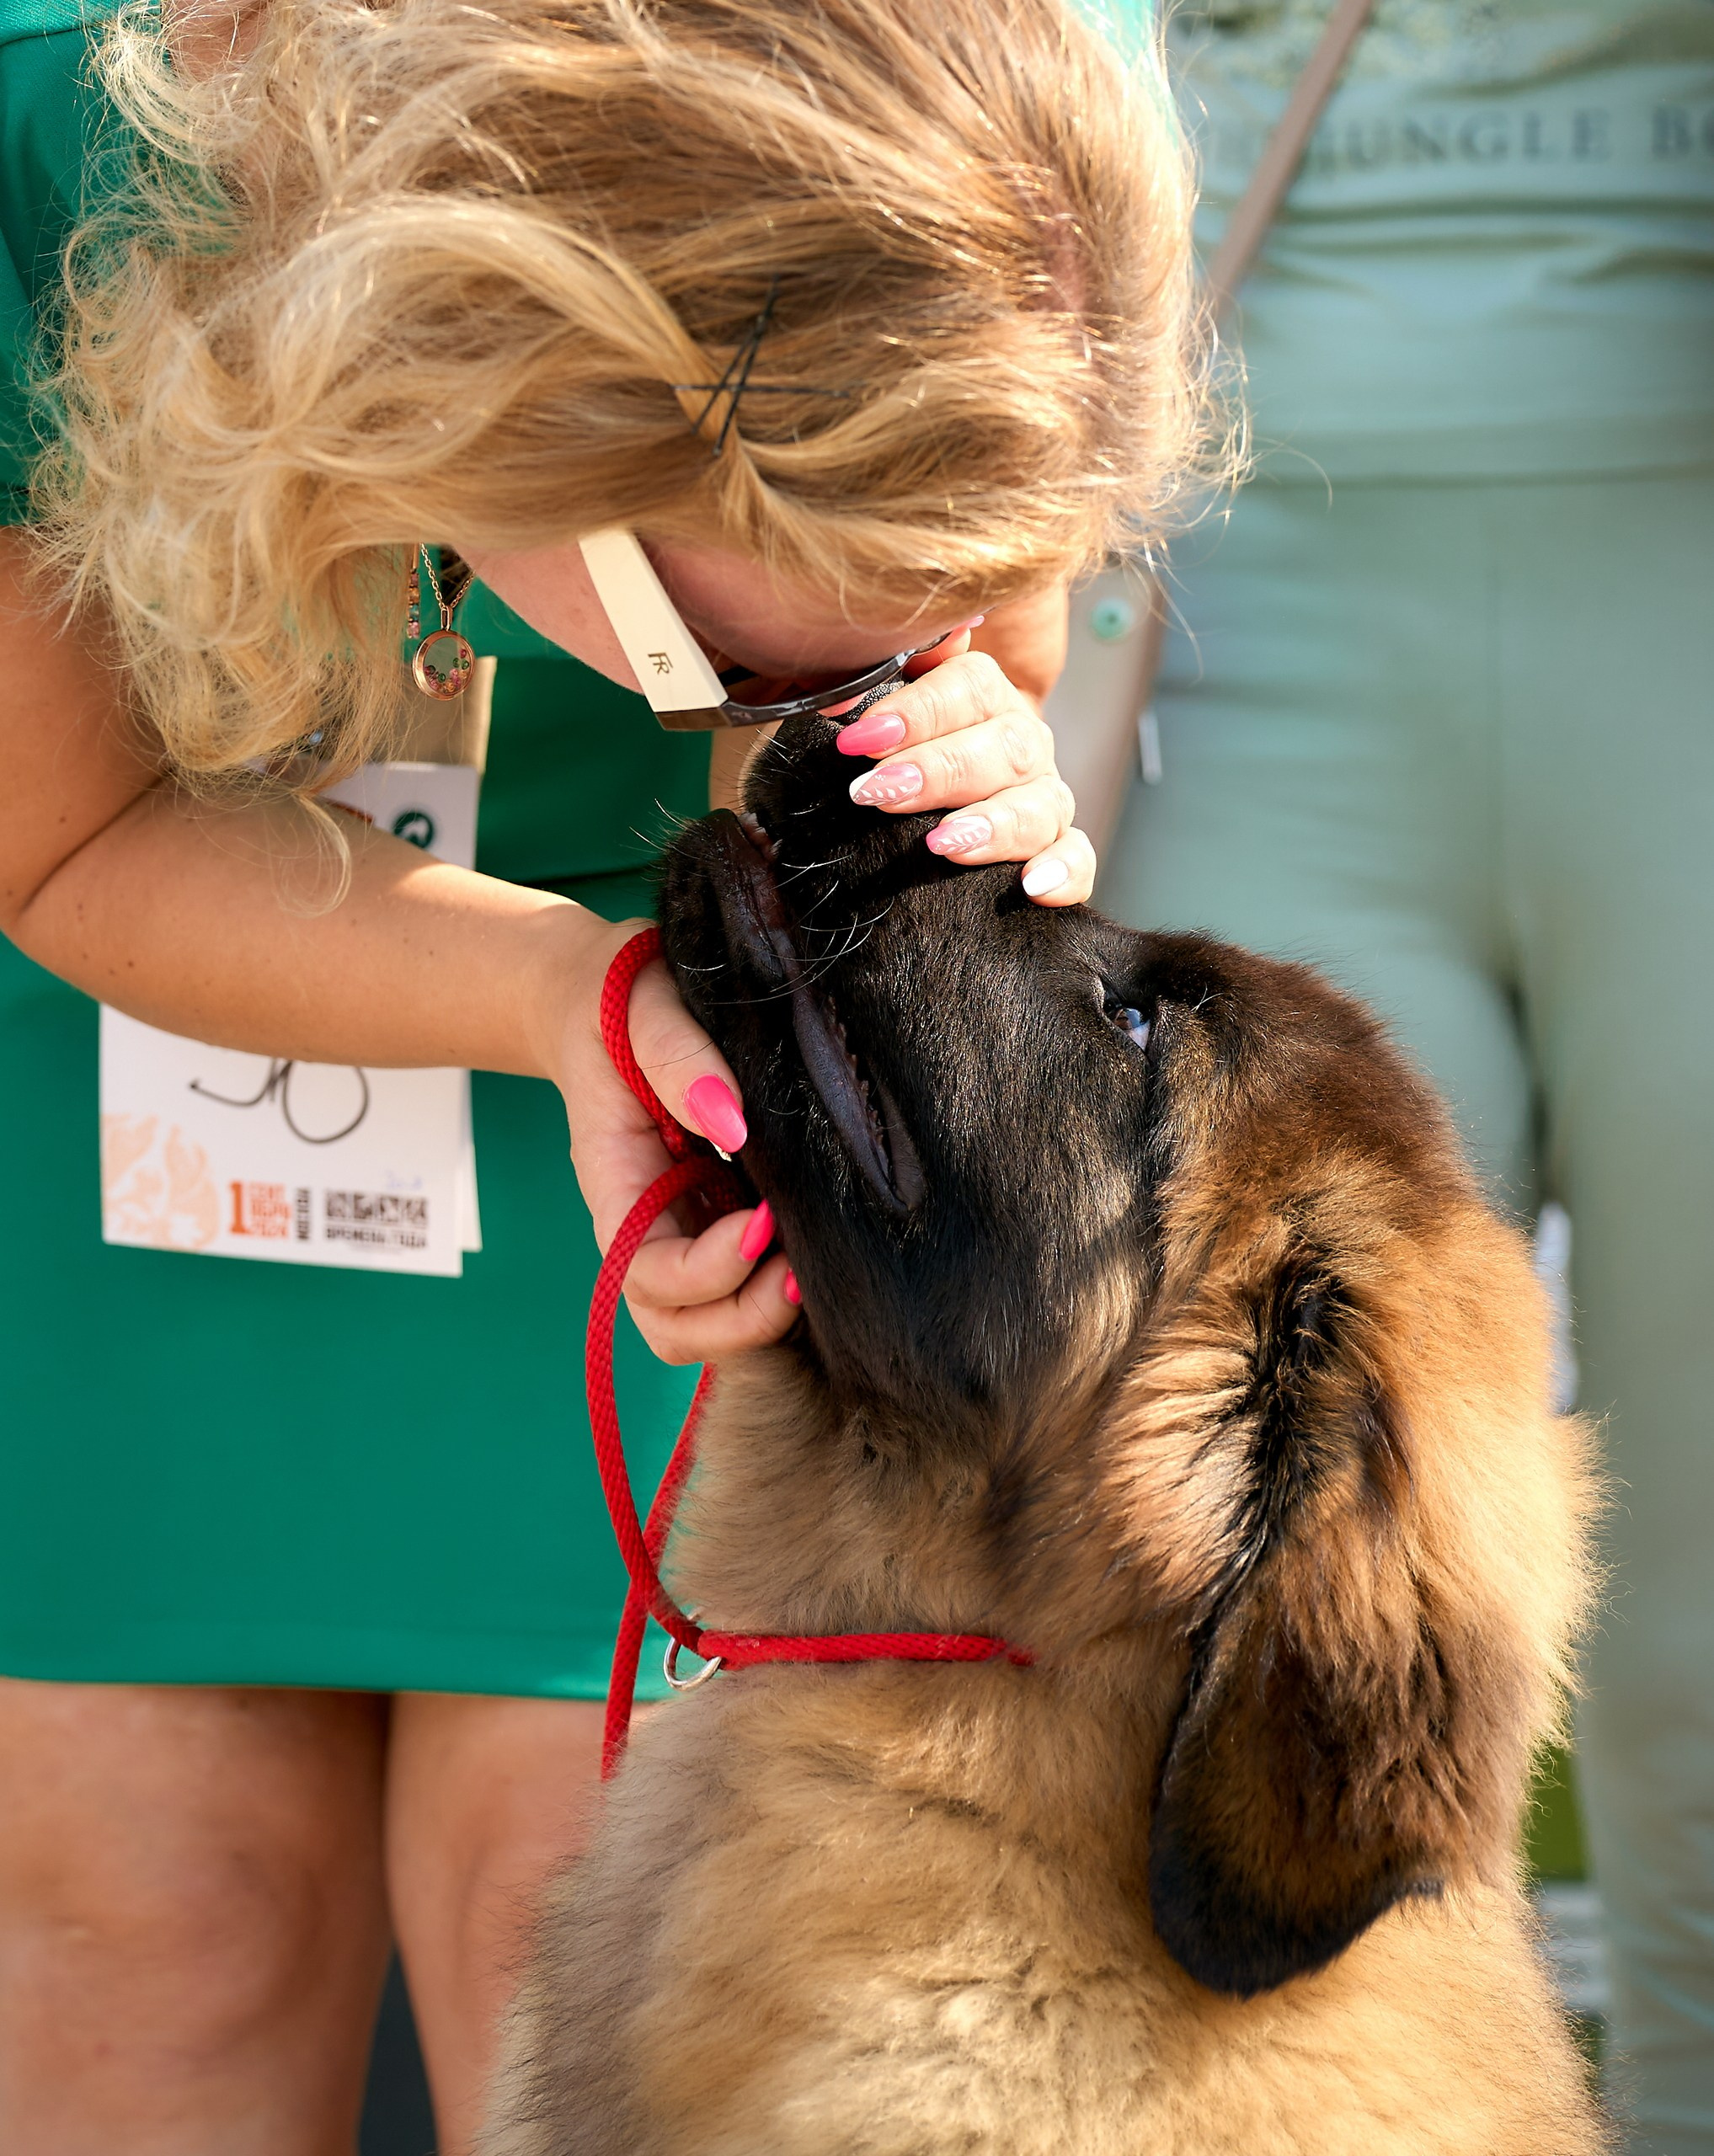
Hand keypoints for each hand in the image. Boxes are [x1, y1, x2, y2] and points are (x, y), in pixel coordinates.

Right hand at [550, 915, 795, 1363]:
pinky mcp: (718, 1224)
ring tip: (812, 1269)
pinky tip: (819, 1251)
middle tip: (802, 1272)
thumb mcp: (641, 1002)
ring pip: (707, 1328)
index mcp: (613, 1182)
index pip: (645, 1271)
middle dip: (741, 1319)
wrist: (602, 999)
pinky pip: (743, 1291)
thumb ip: (678, 1054)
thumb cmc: (619, 997)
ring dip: (762, 1319)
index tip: (762, 1221)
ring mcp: (683, 1232)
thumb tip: (732, 1122)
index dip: (706, 1269)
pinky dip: (778, 1294)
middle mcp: (645, 1225)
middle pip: (675, 1327)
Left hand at [833, 593, 1092, 904]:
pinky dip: (1062, 871)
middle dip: (940, 770)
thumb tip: (862, 670)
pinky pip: (1077, 858)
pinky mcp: (1060, 849)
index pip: (971, 687)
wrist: (929, 806)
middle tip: (881, 793)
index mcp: (985, 699)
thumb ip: (880, 675)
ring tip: (943, 843)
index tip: (863, 738)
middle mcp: (1023, 744)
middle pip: (1005, 746)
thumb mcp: (879, 710)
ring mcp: (1045, 797)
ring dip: (993, 824)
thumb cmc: (894, 755)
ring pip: (1039, 805)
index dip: (919, 710)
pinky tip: (1031, 888)